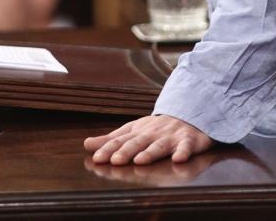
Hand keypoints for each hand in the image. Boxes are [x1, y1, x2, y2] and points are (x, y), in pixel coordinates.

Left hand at [84, 114, 212, 165]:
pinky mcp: (188, 140)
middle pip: (138, 142)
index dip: (109, 149)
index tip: (97, 158)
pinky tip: (179, 158)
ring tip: (140, 160)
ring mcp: (171, 136)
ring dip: (150, 152)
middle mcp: (153, 133)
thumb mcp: (133, 131)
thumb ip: (111, 139)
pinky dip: (183, 151)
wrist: (188, 115)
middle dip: (127, 151)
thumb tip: (86, 144)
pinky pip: (187, 146)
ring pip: (160, 145)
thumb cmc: (156, 129)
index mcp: (138, 131)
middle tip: (115, 160)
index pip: (121, 140)